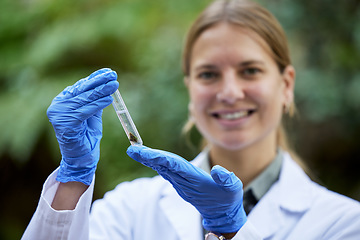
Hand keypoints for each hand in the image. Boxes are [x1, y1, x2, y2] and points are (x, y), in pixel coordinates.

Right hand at [47, 68, 118, 184]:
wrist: (81, 158)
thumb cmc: (87, 136)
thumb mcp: (92, 114)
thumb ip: (95, 100)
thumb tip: (105, 83)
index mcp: (63, 101)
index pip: (80, 86)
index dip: (95, 78)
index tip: (108, 71)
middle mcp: (58, 105)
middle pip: (82, 90)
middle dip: (99, 82)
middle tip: (113, 74)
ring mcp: (59, 114)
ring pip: (84, 99)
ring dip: (101, 91)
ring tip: (114, 85)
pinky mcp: (65, 123)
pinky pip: (85, 111)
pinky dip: (98, 104)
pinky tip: (108, 99)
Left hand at [127, 145, 246, 233]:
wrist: (221, 214)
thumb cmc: (228, 200)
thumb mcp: (233, 189)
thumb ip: (226, 179)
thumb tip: (217, 169)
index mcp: (195, 180)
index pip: (174, 166)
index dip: (159, 158)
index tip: (145, 153)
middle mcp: (184, 182)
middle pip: (163, 166)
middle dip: (148, 157)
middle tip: (131, 149)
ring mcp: (181, 184)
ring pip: (163, 168)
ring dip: (149, 159)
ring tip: (135, 150)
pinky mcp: (181, 184)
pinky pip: (166, 171)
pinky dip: (157, 163)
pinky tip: (149, 157)